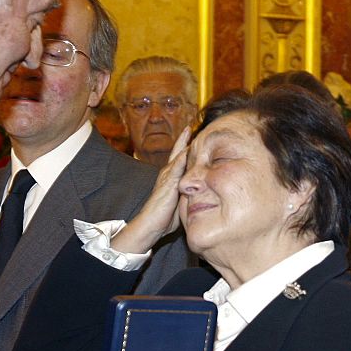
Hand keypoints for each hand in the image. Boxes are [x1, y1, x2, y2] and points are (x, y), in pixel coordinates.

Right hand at [112, 126, 190, 254]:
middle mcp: (167, 175)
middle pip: (177, 152)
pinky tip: (187, 150)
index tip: (190, 134)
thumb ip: (188, 193)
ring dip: (182, 144)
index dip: (184, 146)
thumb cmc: (164, 217)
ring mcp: (166, 178)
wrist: (150, 225)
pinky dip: (181, 159)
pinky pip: (175, 169)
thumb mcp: (180, 202)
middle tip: (188, 125)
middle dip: (183, 139)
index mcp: (170, 178)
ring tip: (188, 131)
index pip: (179, 158)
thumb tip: (200, 192)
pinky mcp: (167, 185)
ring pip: (177, 157)